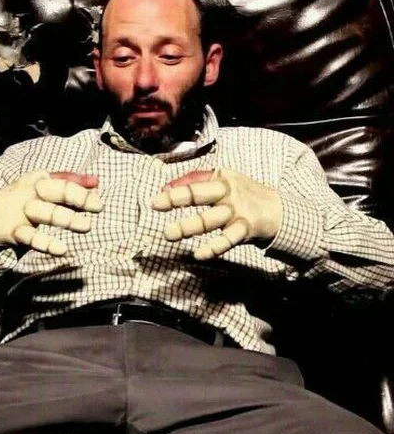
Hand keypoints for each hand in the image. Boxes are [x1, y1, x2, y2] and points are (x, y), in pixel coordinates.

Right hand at [0, 170, 102, 254]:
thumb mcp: (38, 187)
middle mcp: (30, 192)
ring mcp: (21, 211)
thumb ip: (67, 182)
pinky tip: (61, 248)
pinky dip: (46, 243)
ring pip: (47, 213)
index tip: (99, 200)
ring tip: (86, 226)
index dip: (83, 190)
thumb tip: (96, 181)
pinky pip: (31, 237)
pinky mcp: (13, 231)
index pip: (64, 181)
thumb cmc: (15, 201)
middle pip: (56, 191)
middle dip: (78, 197)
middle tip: (98, 206)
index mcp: (38, 180)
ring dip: (67, 219)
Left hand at [152, 168, 280, 259]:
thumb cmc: (242, 195)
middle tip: (156, 204)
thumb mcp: (222, 181)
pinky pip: (226, 240)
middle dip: (177, 199)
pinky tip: (198, 254)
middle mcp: (228, 193)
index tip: (156, 200)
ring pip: (208, 220)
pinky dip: (213, 248)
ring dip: (187, 227)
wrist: (278, 211)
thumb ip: (195, 182)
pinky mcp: (245, 229)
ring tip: (169, 234)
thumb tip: (166, 187)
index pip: (194, 183)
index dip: (174, 190)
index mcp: (221, 178)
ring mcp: (236, 212)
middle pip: (199, 195)